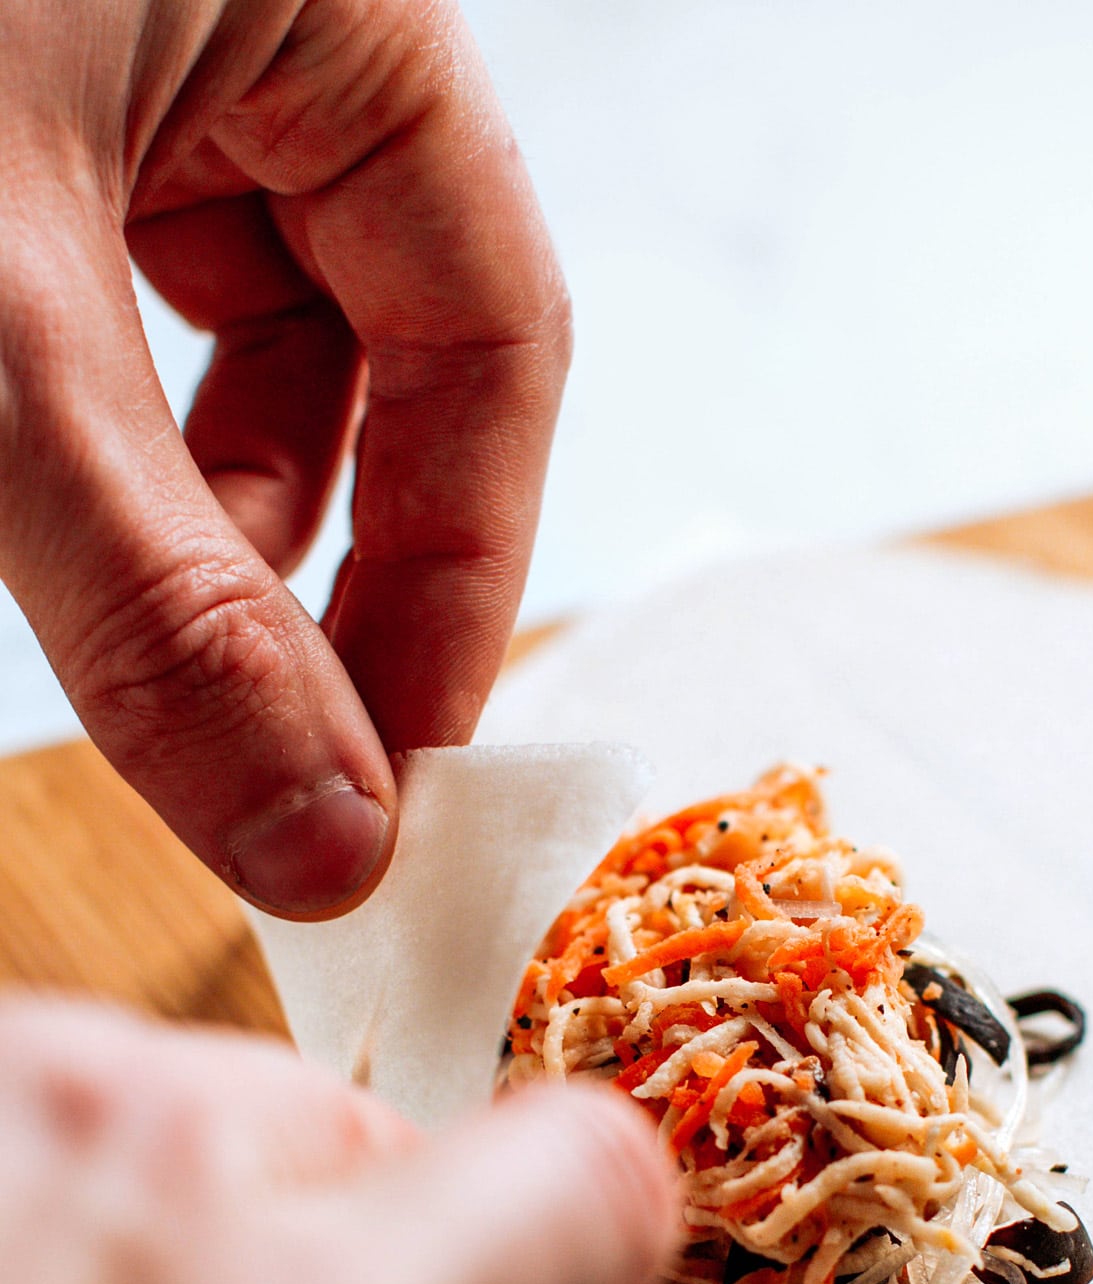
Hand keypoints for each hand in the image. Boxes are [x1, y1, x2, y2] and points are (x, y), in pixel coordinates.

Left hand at [0, 1, 568, 916]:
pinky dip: (92, 446)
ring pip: (237, 352)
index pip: (495, 337)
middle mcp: (259, 27)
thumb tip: (318, 840)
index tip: (396, 779)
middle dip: (315, 573)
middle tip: (272, 761)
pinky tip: (50, 514)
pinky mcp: (23, 121)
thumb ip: (165, 605)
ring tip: (136, 631)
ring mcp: (134, 64)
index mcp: (341, 7)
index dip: (462, 576)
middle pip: (380, 360)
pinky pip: (114, 313)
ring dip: (195, 526)